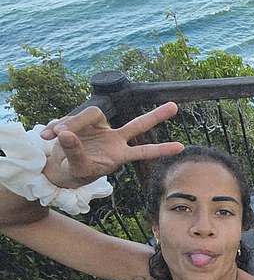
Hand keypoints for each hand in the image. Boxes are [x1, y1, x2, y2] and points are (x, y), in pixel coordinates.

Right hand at [40, 103, 183, 187]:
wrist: (61, 167)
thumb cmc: (75, 173)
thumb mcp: (77, 168)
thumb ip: (75, 152)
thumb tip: (67, 134)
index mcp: (118, 155)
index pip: (143, 151)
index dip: (160, 149)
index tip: (181, 147)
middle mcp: (114, 139)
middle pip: (138, 124)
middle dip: (156, 116)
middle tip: (175, 106)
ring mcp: (102, 129)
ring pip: (91, 115)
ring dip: (71, 124)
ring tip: (53, 136)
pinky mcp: (85, 122)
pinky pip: (73, 118)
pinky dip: (58, 126)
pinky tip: (46, 136)